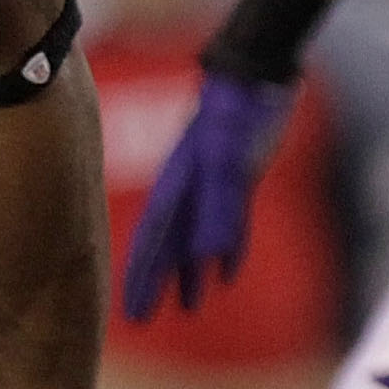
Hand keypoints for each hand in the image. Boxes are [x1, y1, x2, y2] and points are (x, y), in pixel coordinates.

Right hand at [121, 71, 293, 320]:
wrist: (255, 71)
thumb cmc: (238, 111)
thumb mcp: (228, 158)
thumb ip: (218, 206)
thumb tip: (207, 257)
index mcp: (175, 187)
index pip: (153, 242)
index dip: (142, 278)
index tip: (132, 314)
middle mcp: (187, 190)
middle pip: (165, 245)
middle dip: (153, 281)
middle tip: (141, 318)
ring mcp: (211, 184)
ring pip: (194, 237)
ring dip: (189, 272)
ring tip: (189, 306)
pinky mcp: (238, 177)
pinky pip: (227, 224)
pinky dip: (227, 250)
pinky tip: (228, 272)